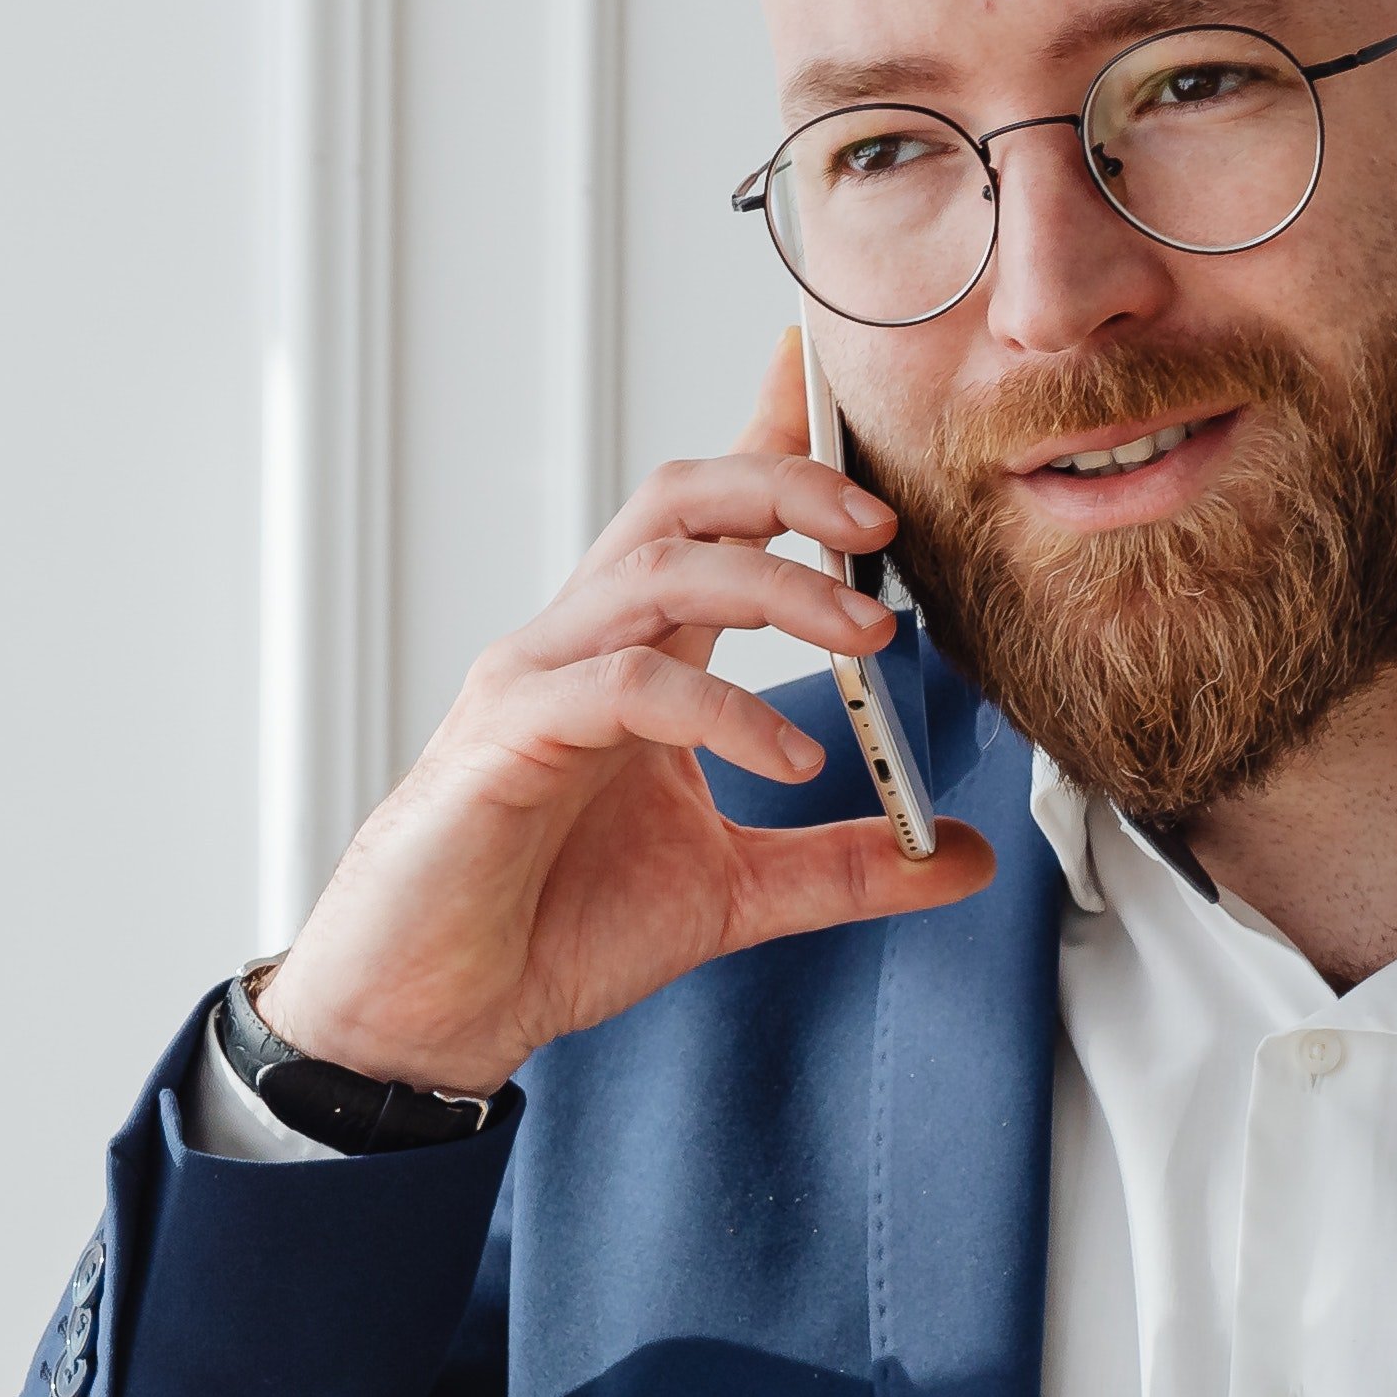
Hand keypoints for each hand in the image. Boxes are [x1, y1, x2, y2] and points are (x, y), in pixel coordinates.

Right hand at [251, 330, 993, 1091]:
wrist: (435, 1014)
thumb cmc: (550, 927)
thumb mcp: (734, 894)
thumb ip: (845, 865)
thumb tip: (961, 854)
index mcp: (634, 655)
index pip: (707, 519)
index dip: (770, 438)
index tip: (836, 382)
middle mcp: (582, 644)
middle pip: (681, 502)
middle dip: (786, 488)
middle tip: (883, 531)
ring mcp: (537, 681)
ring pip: (656, 569)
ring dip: (775, 587)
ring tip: (865, 640)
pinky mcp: (510, 739)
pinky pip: (627, 686)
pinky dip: (721, 709)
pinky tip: (790, 760)